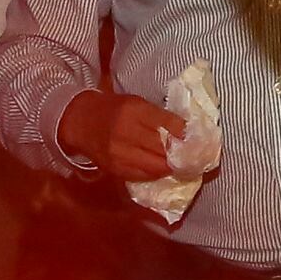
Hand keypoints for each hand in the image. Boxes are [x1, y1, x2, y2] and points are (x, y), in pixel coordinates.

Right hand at [58, 88, 190, 182]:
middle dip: (183, 155)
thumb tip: (187, 133)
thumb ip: (160, 117)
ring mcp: (120, 154)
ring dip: (172, 168)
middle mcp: (126, 133)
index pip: (169, 125)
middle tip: (196, 156)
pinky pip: (144, 176)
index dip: (186, 135)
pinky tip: (164, 170)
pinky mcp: (116, 169)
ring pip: (156, 166)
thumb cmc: (114, 109)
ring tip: (183, 165)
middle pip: (164, 149)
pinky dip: (157, 174)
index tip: (198, 138)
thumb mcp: (137, 103)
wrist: (82, 122)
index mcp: (134, 111)